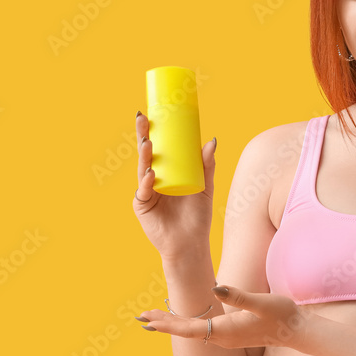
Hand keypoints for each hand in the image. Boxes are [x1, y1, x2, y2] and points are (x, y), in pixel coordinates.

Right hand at [132, 110, 215, 258]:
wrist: (191, 243)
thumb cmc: (197, 216)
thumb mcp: (205, 186)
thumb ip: (207, 165)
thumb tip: (212, 140)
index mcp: (166, 171)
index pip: (158, 146)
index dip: (153, 130)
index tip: (152, 112)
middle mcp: (153, 178)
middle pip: (146, 153)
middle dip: (143, 135)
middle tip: (142, 118)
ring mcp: (146, 191)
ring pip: (142, 168)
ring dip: (144, 156)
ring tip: (148, 143)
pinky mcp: (142, 206)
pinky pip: (143, 192)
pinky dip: (147, 183)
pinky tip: (151, 174)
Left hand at [135, 286, 312, 348]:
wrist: (298, 331)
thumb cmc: (282, 315)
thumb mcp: (262, 302)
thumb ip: (238, 296)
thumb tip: (214, 289)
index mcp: (226, 331)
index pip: (189, 329)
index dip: (167, 324)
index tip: (148, 321)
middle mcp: (222, 339)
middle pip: (185, 332)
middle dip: (163, 324)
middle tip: (139, 318)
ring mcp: (227, 339)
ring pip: (192, 332)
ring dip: (173, 325)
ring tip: (153, 319)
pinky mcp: (232, 335)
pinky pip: (202, 332)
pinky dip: (186, 326)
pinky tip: (182, 321)